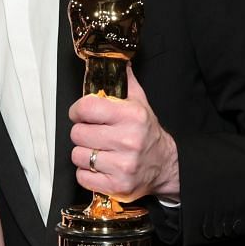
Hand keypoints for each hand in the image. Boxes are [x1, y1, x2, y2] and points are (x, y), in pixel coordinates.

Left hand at [68, 65, 180, 201]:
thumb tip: (115, 59)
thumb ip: (125, 82)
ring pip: (78, 156)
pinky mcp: (117, 186)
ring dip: (84, 154)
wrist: (166, 166)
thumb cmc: (147, 134)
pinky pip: (82, 177)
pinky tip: (100, 167)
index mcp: (132, 115)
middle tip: (93, 135)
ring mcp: (123, 165)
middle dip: (82, 133)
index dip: (77, 110)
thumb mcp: (140, 104)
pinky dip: (87, 173)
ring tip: (98, 151)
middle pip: (78, 133)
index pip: (87, 107)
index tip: (80, 114)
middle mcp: (128, 140)